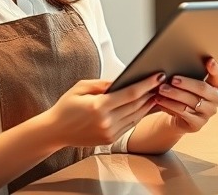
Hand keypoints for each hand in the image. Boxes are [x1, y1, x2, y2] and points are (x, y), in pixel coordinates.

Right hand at [45, 73, 161, 146]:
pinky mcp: (109, 140)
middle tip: (162, 83)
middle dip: (150, 93)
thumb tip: (123, 80)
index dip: (147, 84)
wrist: (55, 131)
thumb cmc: (66, 106)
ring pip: (136, 116)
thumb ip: (103, 84)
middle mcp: (106, 121)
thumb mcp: (81, 87)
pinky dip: (138, 115)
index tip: (159, 76)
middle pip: (136, 105)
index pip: (130, 94)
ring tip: (156, 93)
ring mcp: (109, 133)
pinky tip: (144, 106)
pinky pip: (129, 125)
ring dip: (148, 105)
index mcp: (99, 106)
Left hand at [153, 58, 217, 132]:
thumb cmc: (187, 94)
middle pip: (202, 89)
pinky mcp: (197, 124)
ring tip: (161, 89)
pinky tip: (160, 100)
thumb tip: (181, 59)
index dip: (214, 68)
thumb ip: (193, 73)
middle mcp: (216, 100)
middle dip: (186, 83)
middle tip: (172, 79)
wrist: (181, 117)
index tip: (209, 60)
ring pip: (190, 101)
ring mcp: (208, 113)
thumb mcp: (192, 84)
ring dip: (174, 95)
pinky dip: (170, 105)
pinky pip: (182, 113)